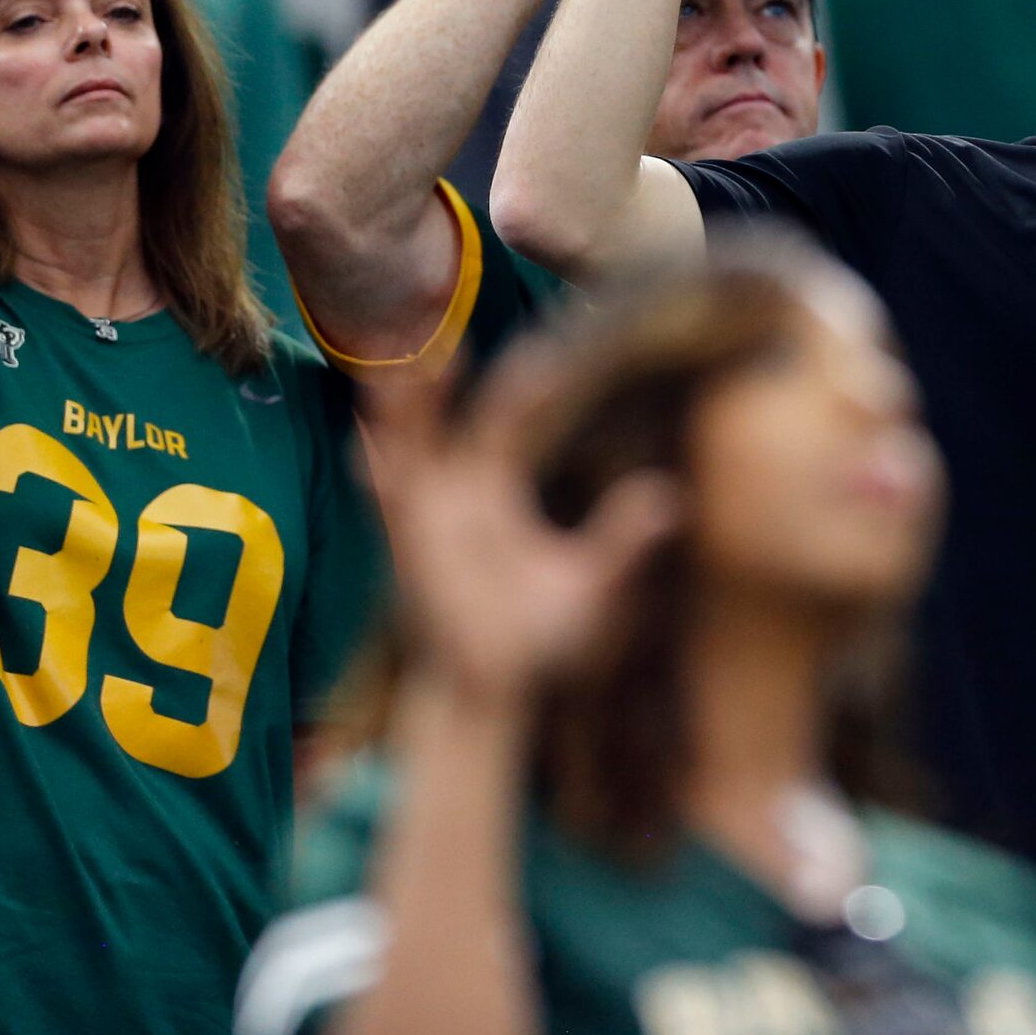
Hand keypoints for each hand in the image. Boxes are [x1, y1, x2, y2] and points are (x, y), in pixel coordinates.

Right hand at [361, 344, 679, 703]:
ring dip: (402, 419)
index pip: (510, 421)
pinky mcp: (409, 552)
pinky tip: (363, 452)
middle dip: (445, 388)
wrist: (491, 691)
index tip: (545, 360)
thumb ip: (622, 543)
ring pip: (411, 455)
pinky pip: (389, 508)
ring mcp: (428, 520)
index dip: (525, 390)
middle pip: (451, 425)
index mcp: (496, 488)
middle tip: (452, 343)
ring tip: (394, 378)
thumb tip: (671, 498)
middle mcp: (458, 493)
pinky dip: (376, 479)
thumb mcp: (589, 586)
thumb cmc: (539, 635)